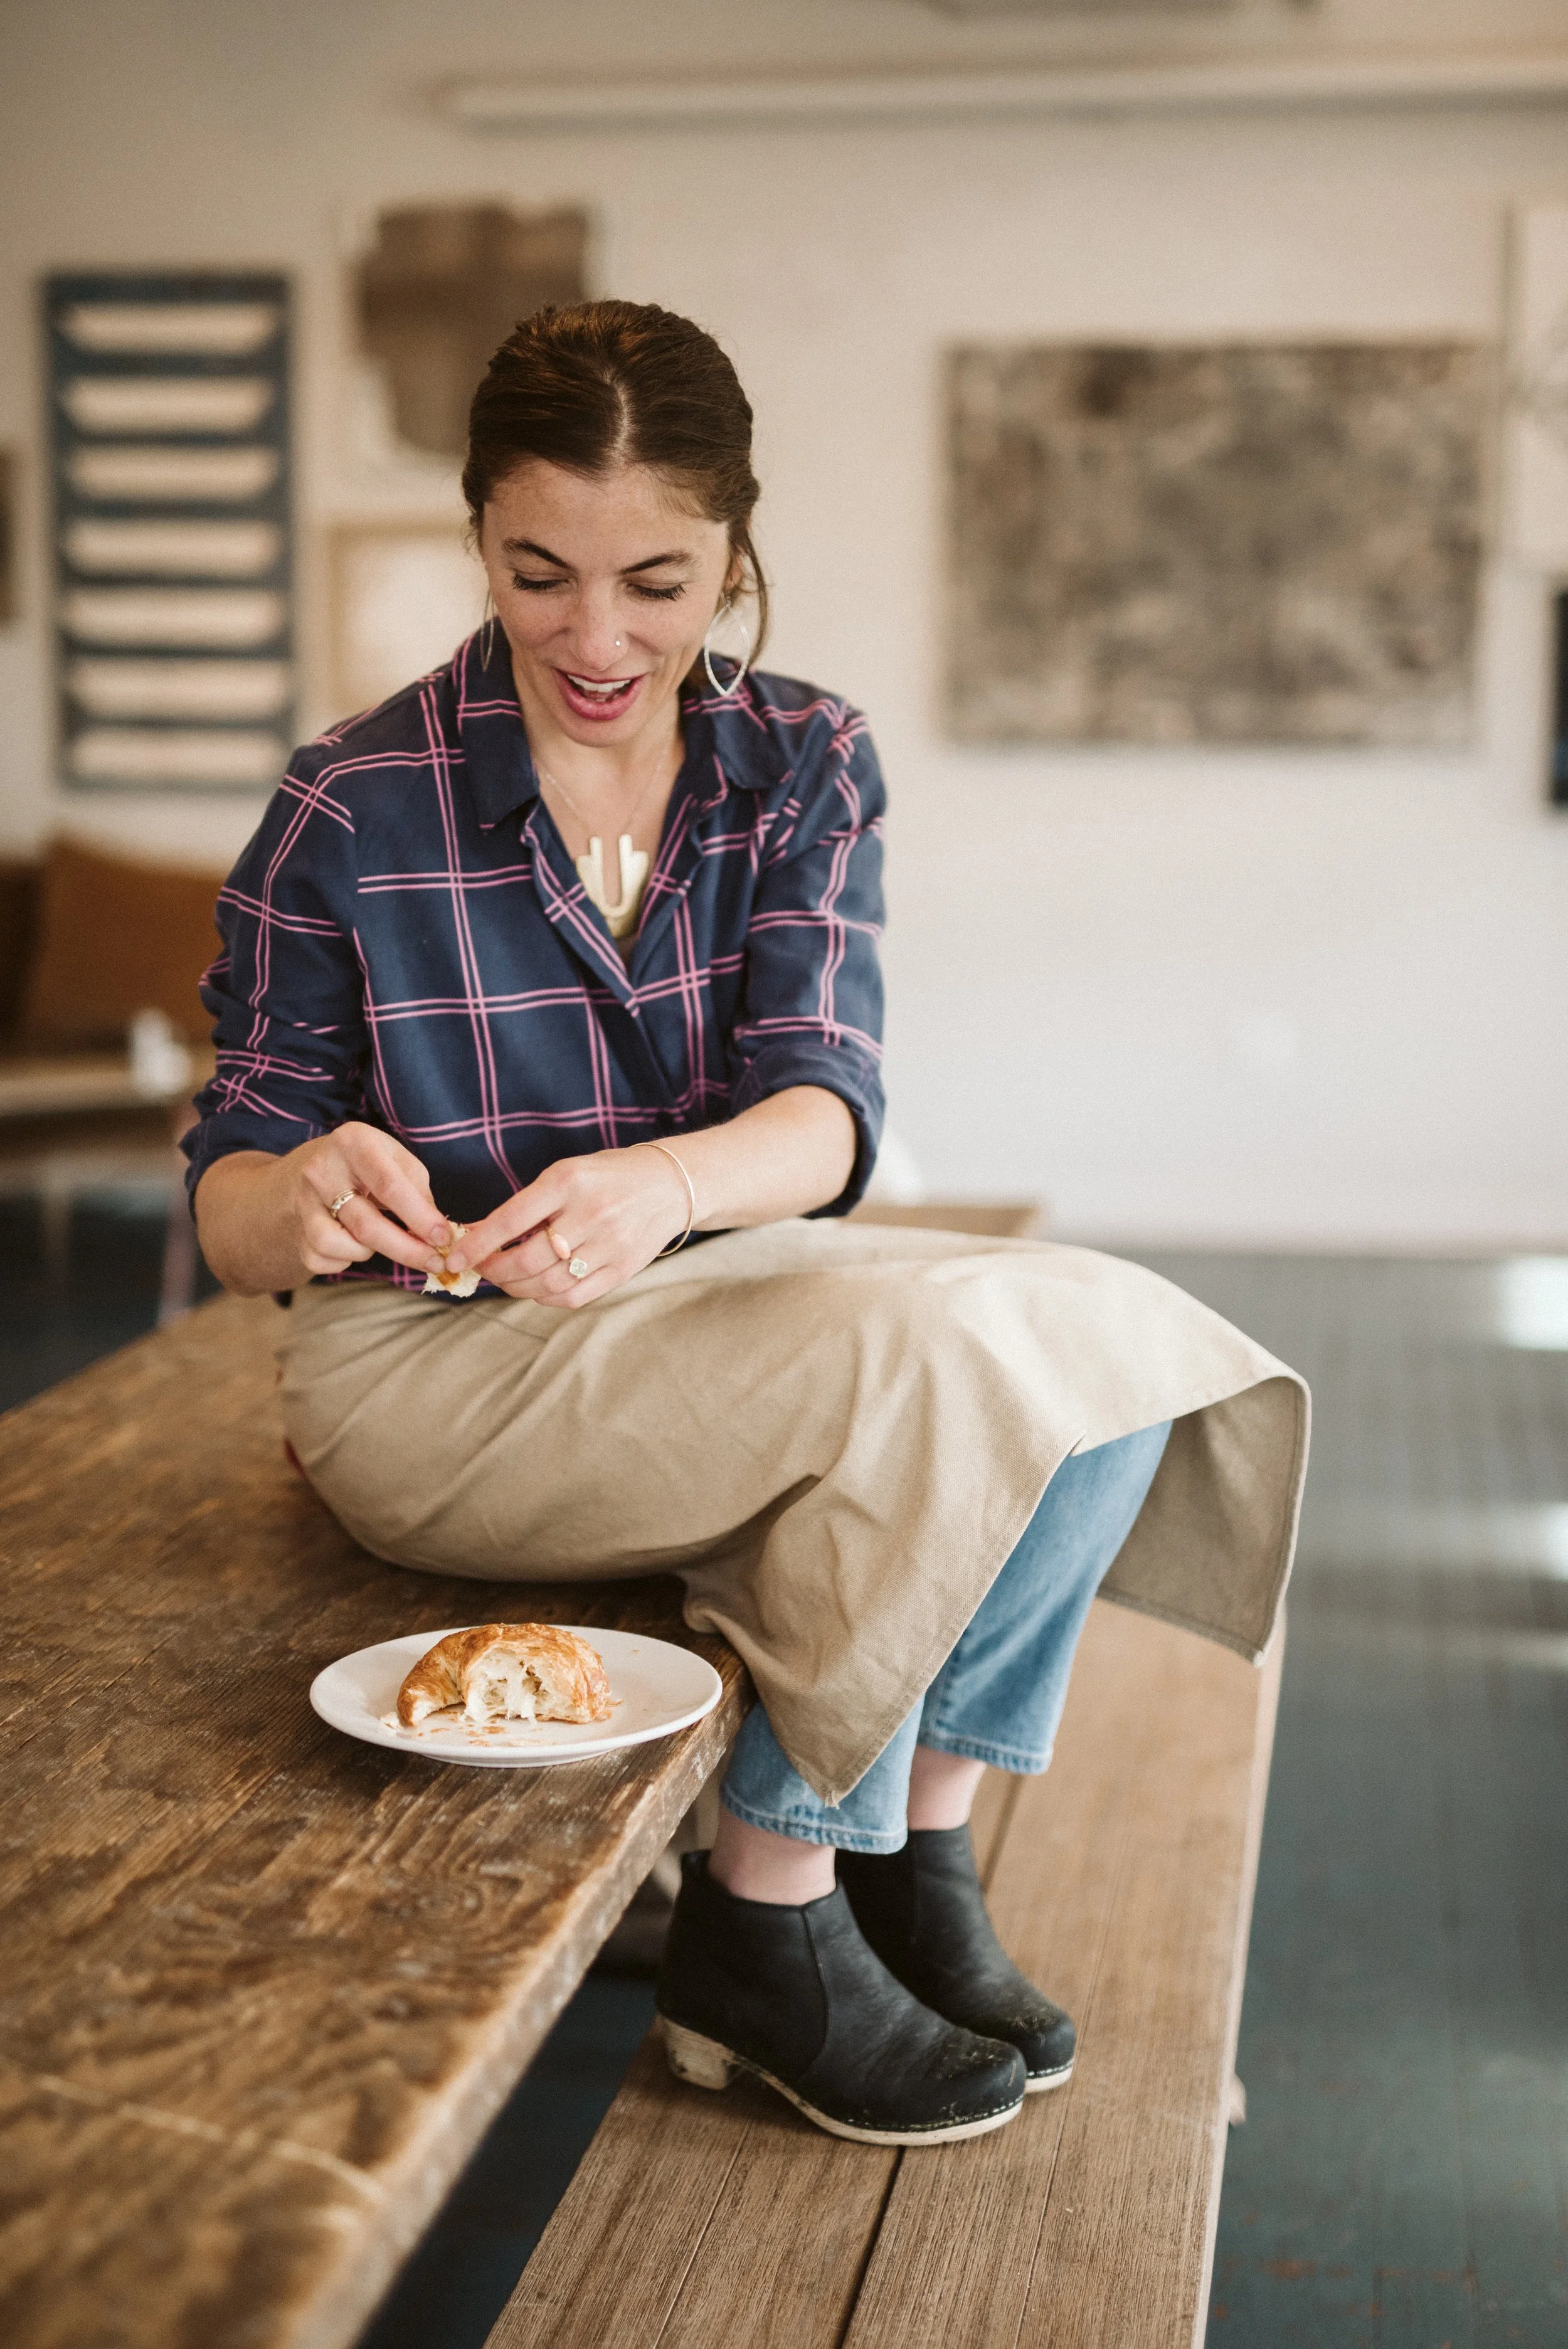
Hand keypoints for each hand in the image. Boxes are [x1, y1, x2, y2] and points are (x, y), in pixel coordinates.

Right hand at [279, 1122, 449, 1280]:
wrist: (310, 1170)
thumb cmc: (368, 1166)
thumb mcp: (396, 1160)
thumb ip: (418, 1191)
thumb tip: (439, 1233)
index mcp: (353, 1142)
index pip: (389, 1186)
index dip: (419, 1217)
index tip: (443, 1237)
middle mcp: (322, 1169)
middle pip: (366, 1224)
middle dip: (407, 1250)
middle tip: (435, 1262)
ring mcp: (303, 1201)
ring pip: (340, 1245)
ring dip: (370, 1252)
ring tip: (382, 1238)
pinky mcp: (296, 1230)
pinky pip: (322, 1260)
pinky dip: (345, 1260)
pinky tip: (354, 1244)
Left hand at [446, 1145, 689, 1309]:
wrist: (669, 1184)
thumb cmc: (608, 1176)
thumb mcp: (568, 1173)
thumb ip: (529, 1204)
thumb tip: (479, 1235)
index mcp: (569, 1181)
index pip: (511, 1219)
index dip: (478, 1243)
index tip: (455, 1257)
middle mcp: (591, 1213)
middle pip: (528, 1260)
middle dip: (494, 1270)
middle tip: (480, 1268)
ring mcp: (610, 1244)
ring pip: (548, 1284)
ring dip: (516, 1287)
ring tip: (505, 1278)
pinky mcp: (623, 1269)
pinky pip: (573, 1296)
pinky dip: (545, 1297)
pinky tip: (535, 1288)